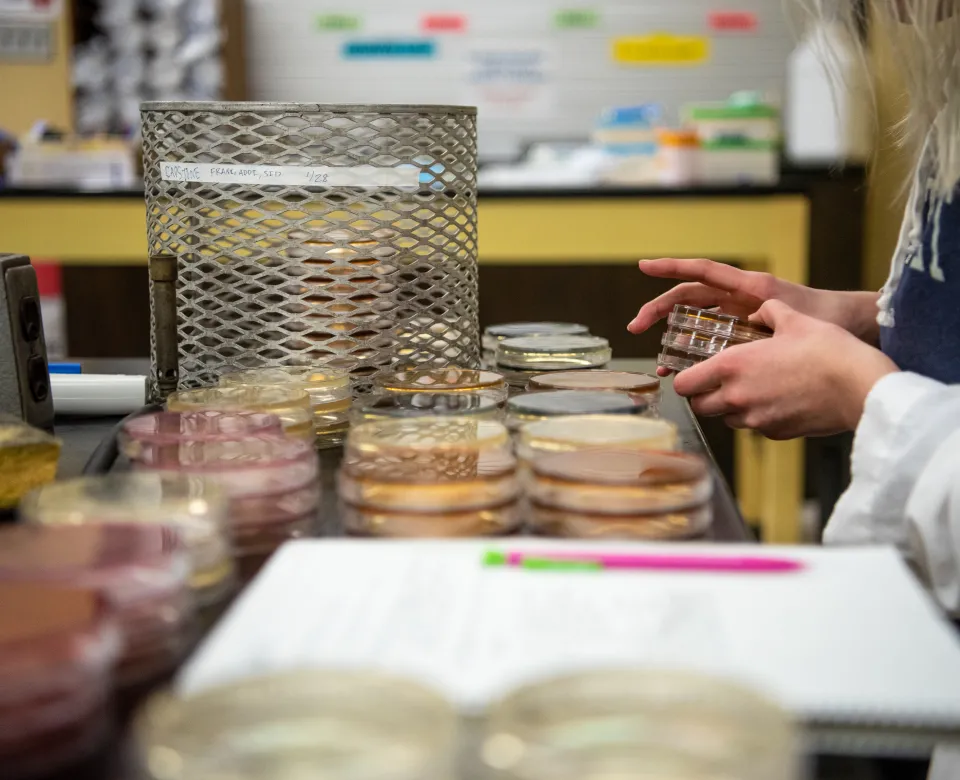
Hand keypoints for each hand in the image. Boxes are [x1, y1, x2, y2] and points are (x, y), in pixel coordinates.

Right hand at [627, 258, 879, 350]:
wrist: (853, 327)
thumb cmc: (830, 316)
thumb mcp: (798, 314)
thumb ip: (774, 314)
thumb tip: (753, 320)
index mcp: (750, 286)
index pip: (703, 272)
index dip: (672, 267)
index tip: (644, 267)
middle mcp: (739, 300)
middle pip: (688, 299)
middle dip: (659, 311)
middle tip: (636, 327)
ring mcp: (739, 318)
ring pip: (695, 325)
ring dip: (674, 341)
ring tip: (662, 364)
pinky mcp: (745, 337)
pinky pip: (712, 344)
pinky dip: (697, 357)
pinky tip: (689, 374)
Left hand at [672, 301, 897, 439]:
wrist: (861, 386)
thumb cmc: (828, 350)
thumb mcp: (795, 319)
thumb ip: (768, 312)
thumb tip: (759, 309)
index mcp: (732, 367)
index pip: (684, 384)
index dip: (686, 379)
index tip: (695, 372)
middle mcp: (737, 397)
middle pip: (700, 406)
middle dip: (705, 395)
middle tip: (722, 381)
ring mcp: (756, 420)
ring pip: (727, 419)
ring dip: (732, 407)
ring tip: (755, 388)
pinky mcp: (777, 434)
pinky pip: (756, 427)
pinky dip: (759, 417)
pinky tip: (779, 400)